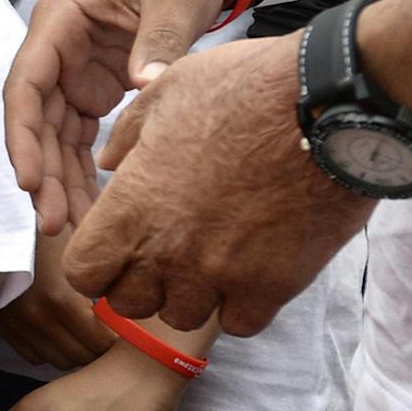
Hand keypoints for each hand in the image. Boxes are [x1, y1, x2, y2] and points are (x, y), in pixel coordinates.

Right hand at [0, 227, 115, 369]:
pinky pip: (36, 356)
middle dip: (99, 347)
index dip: (118, 337)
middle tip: (108, 330)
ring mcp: (18, 326)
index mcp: (61, 300)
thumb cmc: (43, 227)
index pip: (103, 344)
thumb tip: (134, 295)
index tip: (124, 328)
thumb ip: (105, 272)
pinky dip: (50, 348)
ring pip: (60, 361)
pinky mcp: (4, 327)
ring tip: (84, 330)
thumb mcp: (78, 241)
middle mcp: (38, 319)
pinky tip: (59, 329)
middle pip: (83, 357)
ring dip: (76, 350)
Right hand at [2, 0, 234, 233]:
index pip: (26, 84)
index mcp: (60, 21)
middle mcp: (57, 51)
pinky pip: (81, 139)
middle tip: (55, 223)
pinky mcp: (96, 90)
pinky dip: (85, 172)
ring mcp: (74, 73)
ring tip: (78, 228)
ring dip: (62, 182)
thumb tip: (149, 87)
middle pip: (36, 121)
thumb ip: (160, 40)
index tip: (30, 181)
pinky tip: (95, 207)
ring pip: (55, 138)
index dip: (23, 136)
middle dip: (43, 173)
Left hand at [63, 33, 373, 335]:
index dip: (94, 263)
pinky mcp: (271, 287)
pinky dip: (240, 304)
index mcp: (133, 205)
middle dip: (138, 282)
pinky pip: (239, 322)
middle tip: (163, 252)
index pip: (83, 272)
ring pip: (183, 316)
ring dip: (190, 293)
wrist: (328, 106)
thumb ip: (128, 135)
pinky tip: (249, 271)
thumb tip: (106, 163)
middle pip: (128, 303)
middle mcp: (167, 251)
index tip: (114, 248)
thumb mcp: (168, 91)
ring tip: (209, 258)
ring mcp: (219, 274)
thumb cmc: (243, 88)